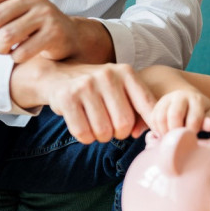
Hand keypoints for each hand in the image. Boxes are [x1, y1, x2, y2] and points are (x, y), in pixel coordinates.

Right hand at [12, 59, 155, 143]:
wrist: (58, 75)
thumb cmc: (98, 89)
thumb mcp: (122, 90)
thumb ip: (140, 109)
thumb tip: (148, 132)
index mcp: (126, 72)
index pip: (148, 106)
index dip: (151, 125)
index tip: (147, 133)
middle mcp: (107, 75)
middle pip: (124, 124)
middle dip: (119, 133)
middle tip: (112, 127)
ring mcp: (86, 85)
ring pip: (103, 131)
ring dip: (101, 137)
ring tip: (97, 125)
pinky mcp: (67, 98)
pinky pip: (83, 133)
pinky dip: (86, 137)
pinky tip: (84, 126)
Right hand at [149, 90, 209, 135]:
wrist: (188, 100)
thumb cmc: (200, 112)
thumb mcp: (207, 115)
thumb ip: (208, 122)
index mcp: (196, 99)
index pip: (194, 119)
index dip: (192, 133)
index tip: (192, 141)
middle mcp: (180, 96)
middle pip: (175, 115)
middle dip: (177, 132)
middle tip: (179, 141)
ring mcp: (166, 99)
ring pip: (160, 117)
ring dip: (165, 132)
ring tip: (171, 139)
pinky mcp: (156, 105)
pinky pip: (153, 119)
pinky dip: (157, 130)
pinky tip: (164, 135)